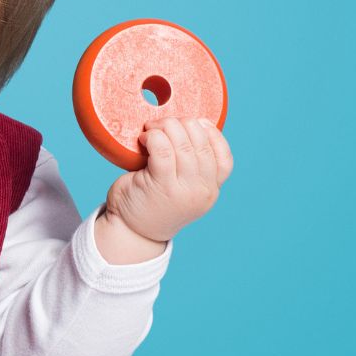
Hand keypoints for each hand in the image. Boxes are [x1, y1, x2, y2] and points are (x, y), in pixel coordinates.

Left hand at [102, 116, 233, 243]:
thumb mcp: (183, 189)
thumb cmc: (153, 202)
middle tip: (162, 123)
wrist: (131, 232)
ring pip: (183, 143)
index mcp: (211, 190)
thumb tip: (189, 128)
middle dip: (183, 124)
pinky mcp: (161, 185)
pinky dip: (153, 136)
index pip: (225, 158)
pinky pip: (162, 149)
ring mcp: (183, 189)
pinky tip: (143, 138)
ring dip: (165, 127)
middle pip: (202, 144)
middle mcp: (202, 191)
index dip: (212, 134)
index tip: (194, 123)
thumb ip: (192, 168)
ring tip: (150, 129)